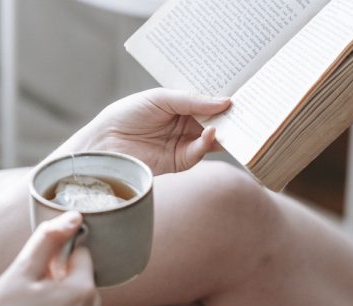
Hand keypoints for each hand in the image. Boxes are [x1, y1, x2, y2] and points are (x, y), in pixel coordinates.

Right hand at [0, 211, 101, 305]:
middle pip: (84, 279)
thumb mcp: (21, 270)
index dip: (59, 260)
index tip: (40, 274)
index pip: (82, 256)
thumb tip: (74, 217)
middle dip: (63, 280)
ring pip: (83, 299)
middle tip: (34, 294)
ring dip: (66, 299)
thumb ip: (49, 239)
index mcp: (82, 291)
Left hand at [47, 88, 230, 174]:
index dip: (222, 102)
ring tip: (232, 123)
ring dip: (223, 132)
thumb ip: (192, 101)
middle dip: (228, 118)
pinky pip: (199, 153)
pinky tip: (212, 133)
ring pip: (211, 140)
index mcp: (180, 107)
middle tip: (246, 112)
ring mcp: (183, 144)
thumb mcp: (161, 99)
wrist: (105, 143)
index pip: (207, 104)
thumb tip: (225, 102)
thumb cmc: (128, 114)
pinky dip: (207, 144)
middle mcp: (184, 126)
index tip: (241, 97)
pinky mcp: (179, 162)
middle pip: (213, 122)